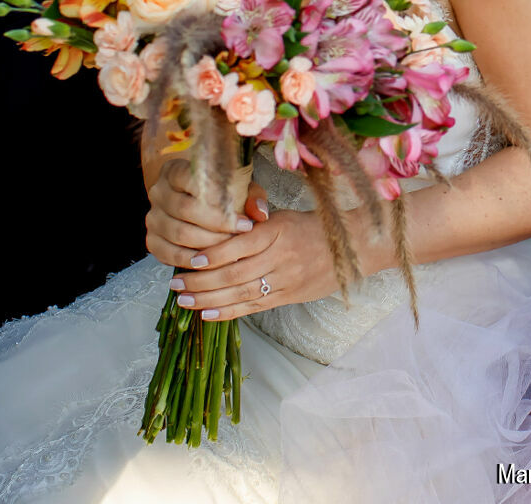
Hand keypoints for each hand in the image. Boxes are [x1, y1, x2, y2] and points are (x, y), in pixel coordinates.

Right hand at [145, 158, 270, 269]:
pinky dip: (188, 260)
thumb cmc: (223, 193)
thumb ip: (252, 197)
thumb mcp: (240, 188)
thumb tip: (260, 214)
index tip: (244, 222)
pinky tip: (209, 264)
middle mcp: (159, 191)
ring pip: (178, 233)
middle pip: (185, 210)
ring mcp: (152, 216)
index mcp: (176, 170)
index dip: (220, 204)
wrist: (199, 203)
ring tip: (230, 252)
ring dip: (206, 245)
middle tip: (239, 239)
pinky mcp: (151, 239)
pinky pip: (167, 253)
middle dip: (216, 228)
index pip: (193, 182)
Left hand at [168, 207, 360, 320]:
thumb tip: (216, 230)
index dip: (213, 255)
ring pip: (241, 293)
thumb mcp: (284, 216)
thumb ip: (254, 224)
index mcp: (279, 230)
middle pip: (235, 273)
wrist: (354, 246)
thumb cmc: (313, 227)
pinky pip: (254, 306)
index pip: (239, 245)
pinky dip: (229, 311)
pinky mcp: (290, 296)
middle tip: (175, 284)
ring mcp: (286, 279)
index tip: (189, 259)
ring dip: (208, 299)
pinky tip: (208, 313)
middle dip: (201, 281)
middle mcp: (281, 256)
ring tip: (184, 300)